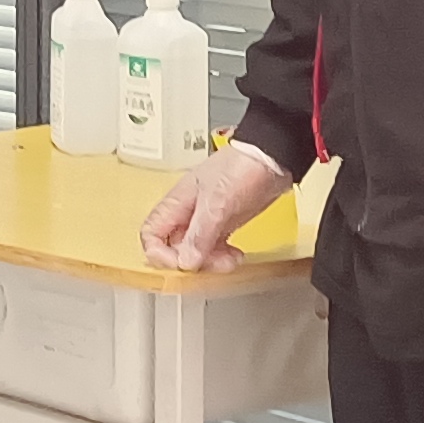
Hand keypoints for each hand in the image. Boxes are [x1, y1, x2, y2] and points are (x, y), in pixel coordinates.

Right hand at [137, 141, 287, 273]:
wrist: (272, 159)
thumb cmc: (242, 167)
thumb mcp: (217, 202)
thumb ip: (200, 233)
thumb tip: (186, 261)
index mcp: (177, 202)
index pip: (151, 234)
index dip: (160, 253)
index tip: (182, 263)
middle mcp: (187, 212)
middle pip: (174, 248)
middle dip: (192, 261)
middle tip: (213, 263)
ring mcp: (206, 219)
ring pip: (195, 252)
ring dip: (211, 262)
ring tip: (230, 260)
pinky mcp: (224, 223)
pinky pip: (214, 248)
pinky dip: (222, 257)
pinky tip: (235, 254)